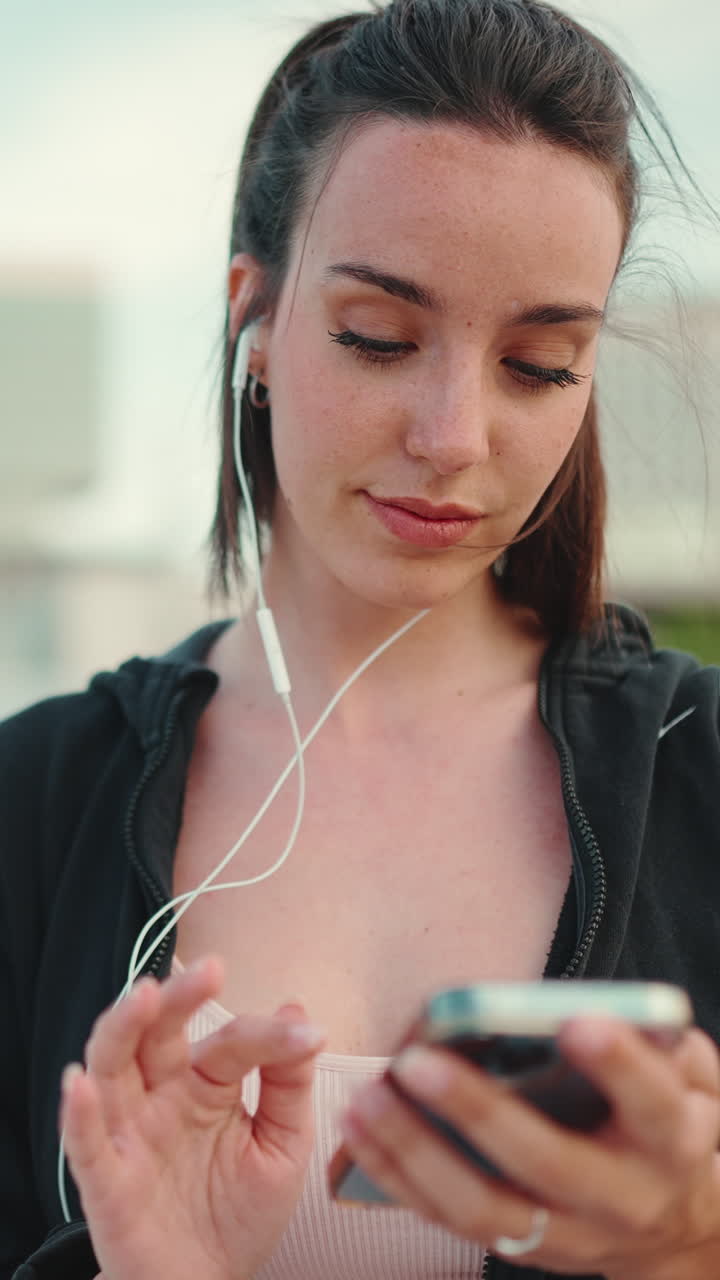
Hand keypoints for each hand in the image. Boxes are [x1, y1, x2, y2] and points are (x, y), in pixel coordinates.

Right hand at [59, 956, 327, 1279]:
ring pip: (113, 1066)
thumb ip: (289, 1083)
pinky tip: (79, 1083)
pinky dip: (78, 1112)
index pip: (231, 1042)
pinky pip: (85, 1143)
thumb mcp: (282, 1145)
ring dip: (123, 1028)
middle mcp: (162, 1096)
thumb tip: (298, 1013)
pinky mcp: (107, 1181)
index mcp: (206, 1083)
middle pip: (160, 1033)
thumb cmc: (239, 1214)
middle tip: (210, 970)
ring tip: (145, 997)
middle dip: (180, 997)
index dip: (267, 1035)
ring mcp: (131, 1134)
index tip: (308, 1037)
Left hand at [339, 1016, 719, 1277]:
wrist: (671, 1222)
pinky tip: (357, 1127)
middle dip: (478, 1111)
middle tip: (418, 1061)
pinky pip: (447, 1219)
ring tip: (369, 1096)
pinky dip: (397, 1175)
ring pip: (483, 1207)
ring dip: (416, 1152)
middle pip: (546, 1161)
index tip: (576, 1020)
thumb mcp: (685, 1074)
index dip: (617, 1063)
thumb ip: (655, 1039)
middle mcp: (618, 1197)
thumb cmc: (662, 1117)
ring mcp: (564, 1232)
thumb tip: (607, 1004)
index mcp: (669, 1139)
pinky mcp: (517, 1245)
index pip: (649, 1101)